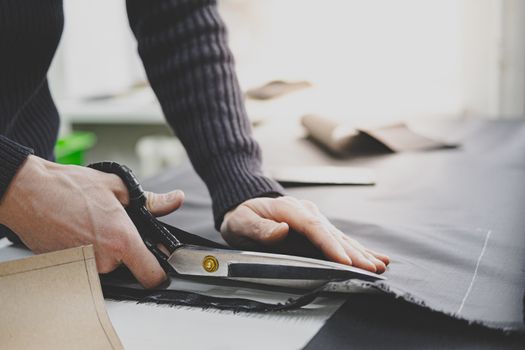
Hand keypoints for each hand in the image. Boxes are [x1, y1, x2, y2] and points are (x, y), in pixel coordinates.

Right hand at [0, 156, 184, 287]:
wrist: (28, 193)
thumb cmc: (69, 187)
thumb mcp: (118, 187)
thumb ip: (151, 201)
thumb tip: (175, 200)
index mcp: (122, 240)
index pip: (152, 275)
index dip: (160, 274)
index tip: (161, 268)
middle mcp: (104, 258)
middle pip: (127, 265)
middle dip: (124, 247)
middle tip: (111, 224)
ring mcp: (84, 265)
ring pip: (106, 263)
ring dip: (103, 247)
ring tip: (91, 224)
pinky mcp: (67, 267)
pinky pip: (86, 262)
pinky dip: (86, 249)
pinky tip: (78, 230)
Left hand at [220, 196, 389, 272]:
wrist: (242, 204)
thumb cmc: (241, 216)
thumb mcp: (241, 221)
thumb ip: (260, 228)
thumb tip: (282, 230)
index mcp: (289, 210)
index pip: (313, 228)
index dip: (330, 245)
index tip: (344, 261)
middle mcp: (306, 212)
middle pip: (332, 233)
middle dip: (353, 252)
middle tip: (371, 268)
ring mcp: (313, 218)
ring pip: (340, 236)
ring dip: (360, 251)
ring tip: (379, 264)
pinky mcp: (316, 227)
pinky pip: (338, 238)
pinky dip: (356, 248)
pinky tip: (374, 255)